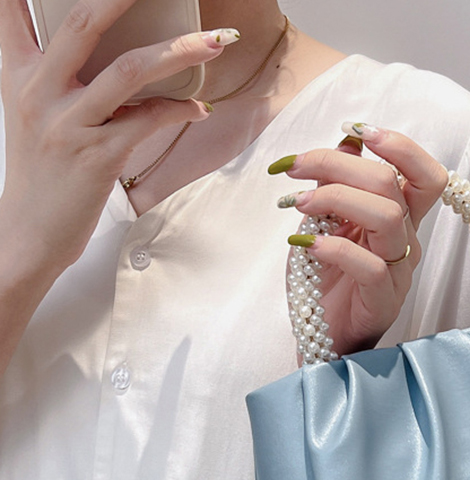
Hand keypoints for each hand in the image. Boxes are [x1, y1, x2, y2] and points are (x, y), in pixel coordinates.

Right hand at [0, 0, 232, 276]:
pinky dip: (181, 109)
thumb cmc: (42, 174)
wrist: (30, 233)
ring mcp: (70, 123)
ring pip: (130, 69)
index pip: (12, 8)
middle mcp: (40, 91)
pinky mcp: (99, 156)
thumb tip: (113, 53)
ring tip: (214, 42)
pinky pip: (149, 119)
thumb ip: (60, 78)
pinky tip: (199, 109)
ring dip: (180, 51)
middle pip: (84, 22)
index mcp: (19, 74)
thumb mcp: (35, 115)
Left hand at [271, 123, 447, 356]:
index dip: (401, 147)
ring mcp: (399, 272)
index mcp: (401, 218)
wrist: (320, 335)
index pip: (426, 175)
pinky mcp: (382, 300)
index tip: (359, 132)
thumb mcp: (328, 223)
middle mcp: (407, 241)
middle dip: (338, 164)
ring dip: (336, 198)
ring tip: (297, 203)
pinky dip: (333, 247)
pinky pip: (370, 266)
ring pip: (387, 217)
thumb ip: (341, 185)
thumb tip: (347, 140)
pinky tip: (303, 244)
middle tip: (295, 167)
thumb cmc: (327, 280)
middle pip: (392, 184)